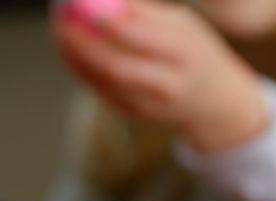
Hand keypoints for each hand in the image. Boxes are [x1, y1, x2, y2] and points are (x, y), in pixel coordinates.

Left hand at [53, 0, 266, 151]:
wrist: (215, 101)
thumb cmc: (194, 50)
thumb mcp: (183, 25)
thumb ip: (146, 13)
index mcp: (183, 54)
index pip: (138, 37)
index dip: (106, 21)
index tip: (84, 3)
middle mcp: (168, 84)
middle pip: (115, 65)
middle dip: (81, 42)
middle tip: (61, 19)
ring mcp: (151, 105)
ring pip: (102, 80)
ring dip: (75, 55)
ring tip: (60, 30)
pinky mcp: (136, 114)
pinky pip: (100, 90)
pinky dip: (81, 69)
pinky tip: (69, 50)